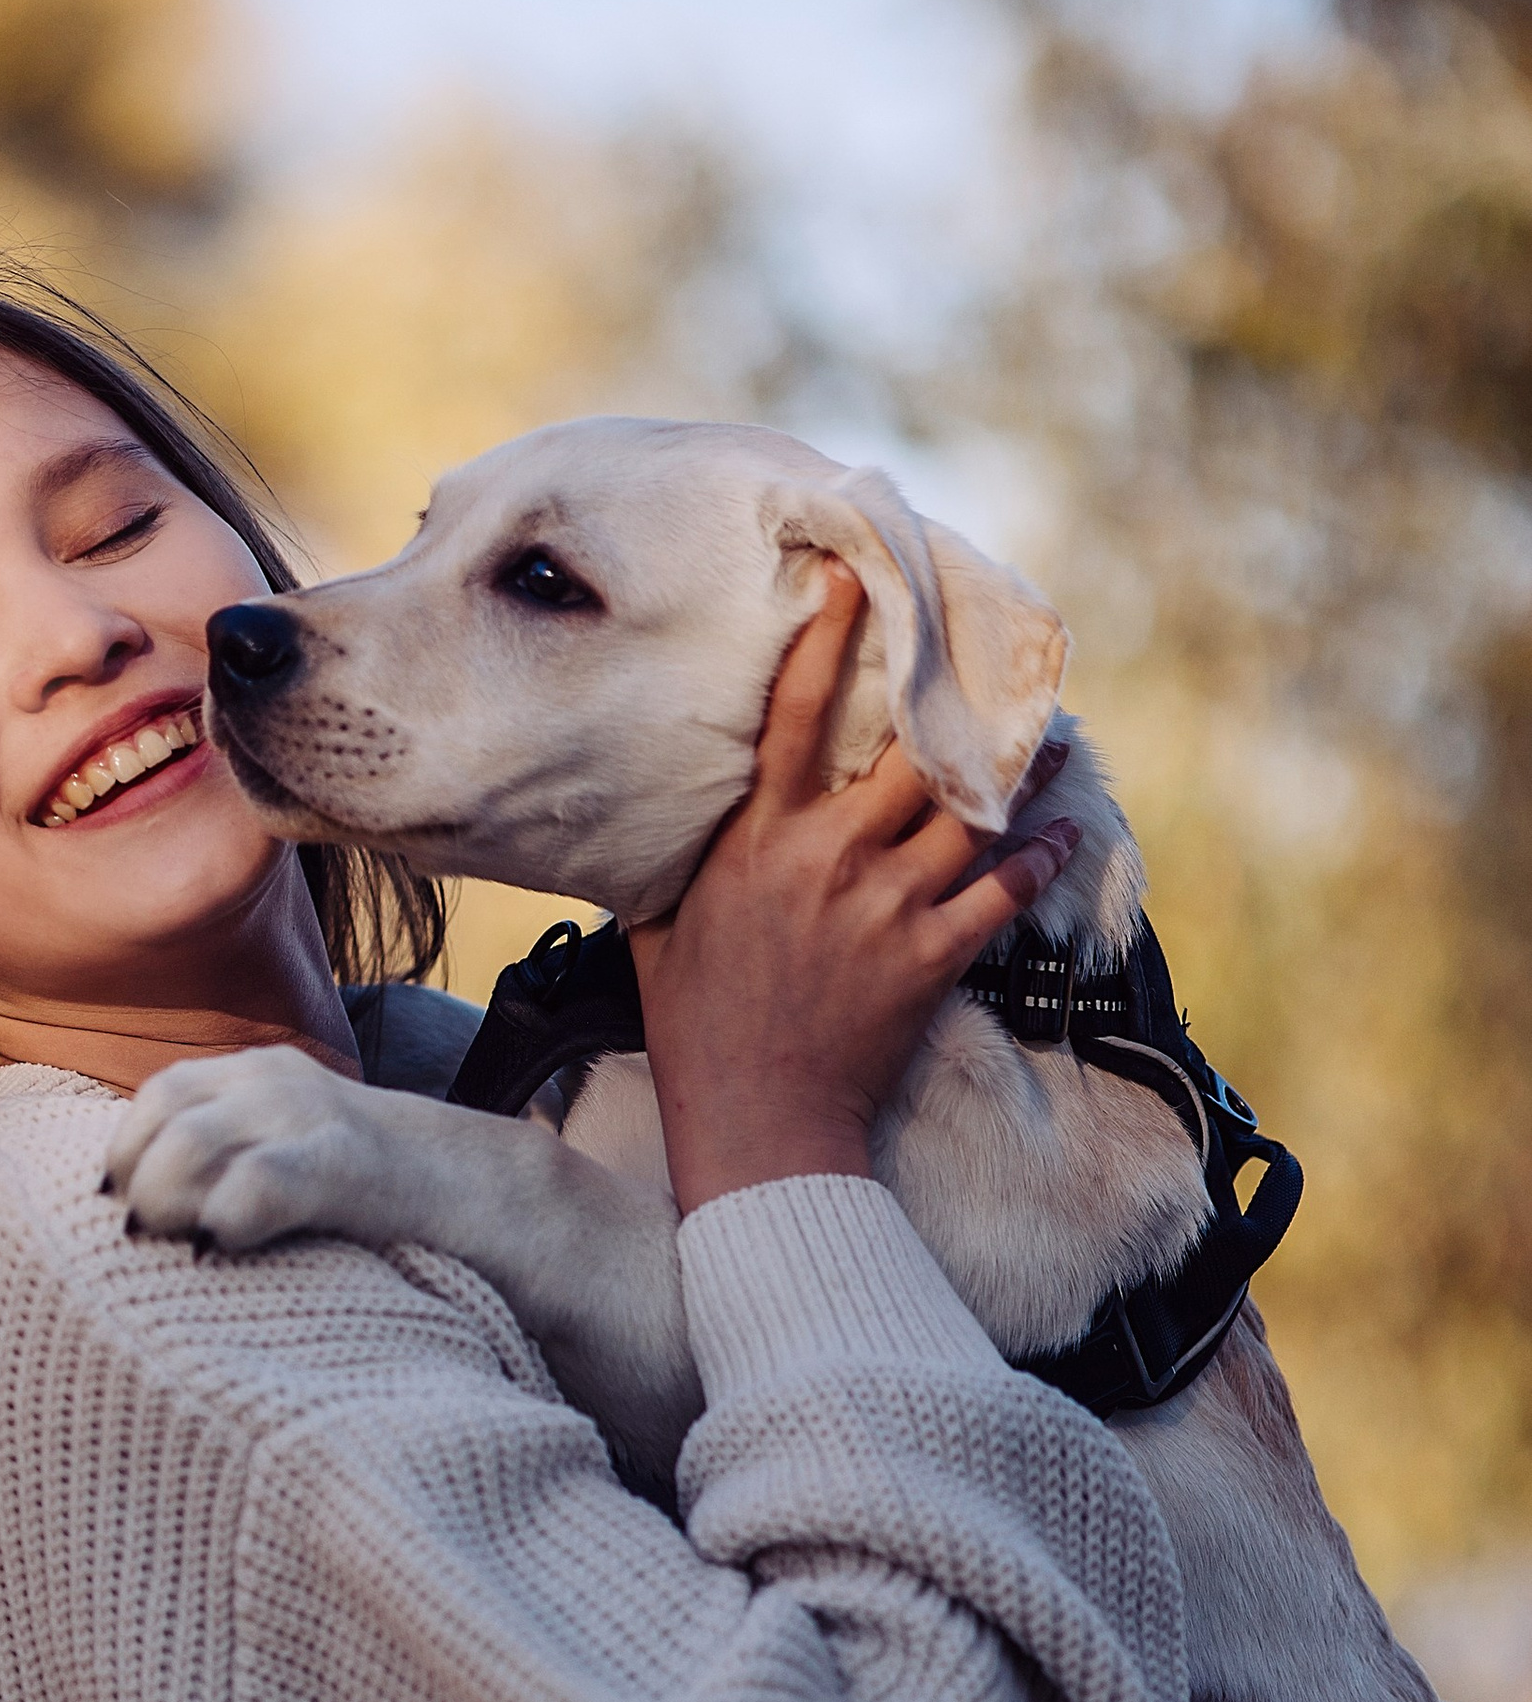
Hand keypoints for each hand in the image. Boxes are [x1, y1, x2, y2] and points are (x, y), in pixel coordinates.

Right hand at [631, 561, 1078, 1213]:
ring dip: (1016, 774)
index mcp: (758, 839)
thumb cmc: (696, 1030)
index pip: (797, 714)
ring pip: (968, 811)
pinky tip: (1059, 835)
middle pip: (908, 750)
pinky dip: (1035, 860)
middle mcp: (827, 854)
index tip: (856, 580)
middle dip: (952, 698)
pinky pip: (1001, 892)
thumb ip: (664, 868)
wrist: (756, 1120)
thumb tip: (641, 824)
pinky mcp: (931, 955)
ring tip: (1050, 742)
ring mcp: (885, 903)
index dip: (831, 638)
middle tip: (989, 657)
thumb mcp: (656, 934)